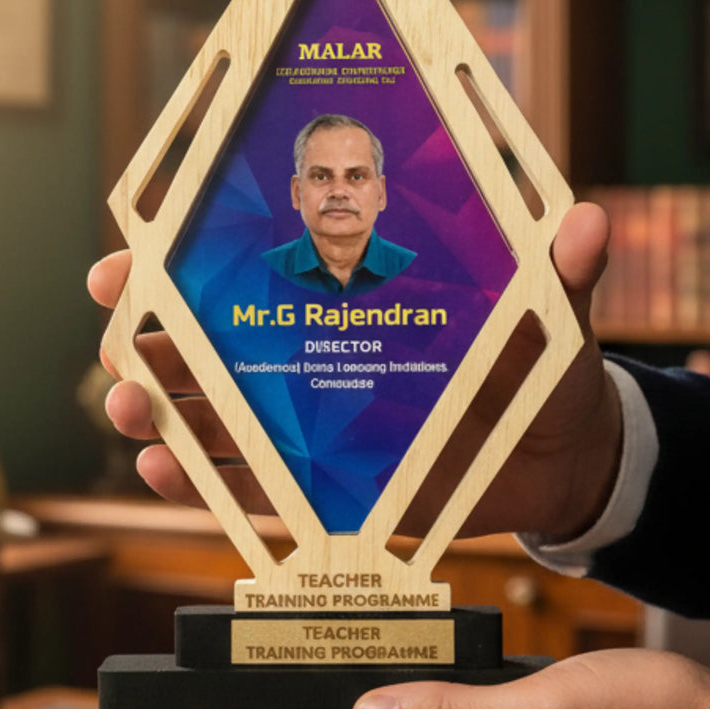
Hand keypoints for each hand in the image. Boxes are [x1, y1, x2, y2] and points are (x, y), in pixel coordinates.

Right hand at [87, 201, 620, 539]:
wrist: (562, 455)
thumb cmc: (544, 366)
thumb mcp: (550, 312)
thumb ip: (560, 271)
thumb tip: (588, 223)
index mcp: (354, 291)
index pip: (256, 262)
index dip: (185, 253)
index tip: (134, 250)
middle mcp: (318, 351)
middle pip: (210, 339)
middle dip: (150, 338)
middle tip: (121, 341)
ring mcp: (316, 421)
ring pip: (215, 415)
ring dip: (160, 412)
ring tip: (129, 411)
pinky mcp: (327, 485)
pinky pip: (252, 485)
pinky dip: (202, 482)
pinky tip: (163, 473)